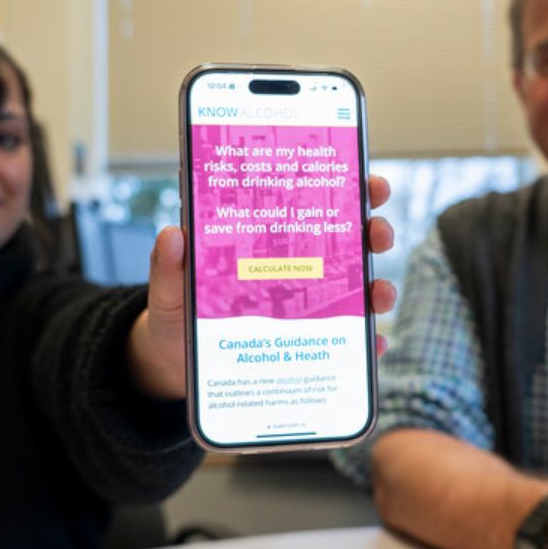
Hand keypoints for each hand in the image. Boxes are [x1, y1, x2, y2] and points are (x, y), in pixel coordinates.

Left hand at [127, 174, 398, 396]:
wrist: (177, 367)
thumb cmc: (175, 319)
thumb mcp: (169, 292)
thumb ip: (168, 268)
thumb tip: (172, 235)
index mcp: (266, 242)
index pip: (312, 205)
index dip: (347, 188)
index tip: (366, 181)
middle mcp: (297, 269)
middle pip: (348, 243)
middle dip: (373, 231)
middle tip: (377, 232)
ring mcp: (308, 307)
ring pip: (356, 290)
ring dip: (378, 288)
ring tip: (379, 293)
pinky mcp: (312, 344)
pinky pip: (347, 341)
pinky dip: (365, 341)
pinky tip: (372, 342)